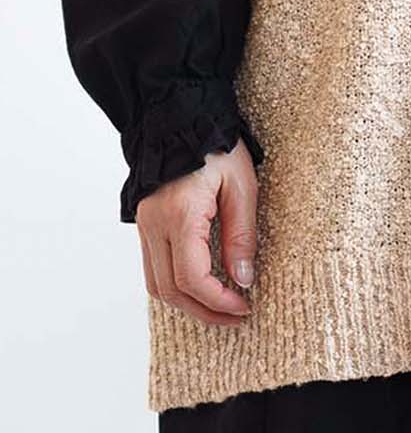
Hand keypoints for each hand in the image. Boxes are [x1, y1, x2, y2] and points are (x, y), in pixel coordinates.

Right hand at [136, 138, 257, 324]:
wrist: (180, 116)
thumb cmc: (216, 146)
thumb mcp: (242, 186)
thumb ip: (242, 235)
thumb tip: (243, 279)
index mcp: (180, 215)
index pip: (192, 279)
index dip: (218, 302)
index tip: (244, 307)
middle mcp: (154, 225)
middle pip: (170, 290)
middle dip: (204, 311)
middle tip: (236, 317)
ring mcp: (145, 225)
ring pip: (156, 284)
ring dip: (187, 303)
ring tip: (219, 308)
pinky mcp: (145, 223)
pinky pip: (152, 267)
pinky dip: (174, 285)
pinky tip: (200, 286)